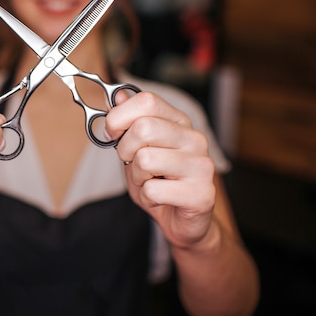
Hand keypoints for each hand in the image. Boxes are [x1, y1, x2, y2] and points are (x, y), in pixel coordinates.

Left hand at [105, 92, 215, 249]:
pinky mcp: (202, 193)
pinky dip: (147, 198)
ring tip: (149, 181)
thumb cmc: (158, 181)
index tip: (113, 133)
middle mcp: (194, 138)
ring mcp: (201, 165)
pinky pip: (153, 190)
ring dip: (137, 177)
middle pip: (143, 128)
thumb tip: (117, 95)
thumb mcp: (135, 148)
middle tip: (133, 162)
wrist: (182, 220)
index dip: (119, 116)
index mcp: (178, 122)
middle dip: (125, 149)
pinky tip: (160, 198)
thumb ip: (127, 122)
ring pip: (145, 160)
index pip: (146, 100)